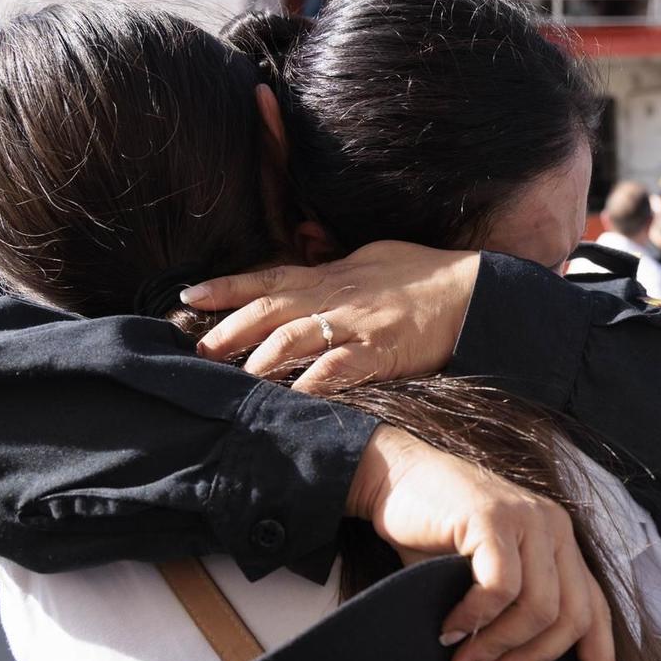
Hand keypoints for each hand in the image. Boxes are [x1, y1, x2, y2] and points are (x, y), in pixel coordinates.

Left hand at [185, 242, 482, 393]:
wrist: (470, 291)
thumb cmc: (422, 275)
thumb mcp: (370, 259)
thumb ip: (334, 268)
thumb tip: (309, 264)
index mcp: (329, 276)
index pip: (267, 277)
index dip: (226, 287)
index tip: (189, 296)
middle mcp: (333, 296)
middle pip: (268, 310)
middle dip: (229, 331)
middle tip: (197, 352)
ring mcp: (354, 323)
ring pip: (293, 338)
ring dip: (257, 360)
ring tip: (232, 380)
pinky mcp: (378, 350)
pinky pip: (336, 369)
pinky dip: (309, 385)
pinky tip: (288, 401)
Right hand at [348, 425, 615, 660]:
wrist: (393, 479)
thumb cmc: (435, 537)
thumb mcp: (486, 577)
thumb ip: (512, 612)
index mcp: (560, 545)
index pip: (597, 611)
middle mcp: (554, 529)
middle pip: (571, 618)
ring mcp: (528, 519)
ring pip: (538, 608)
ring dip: (497, 647)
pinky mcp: (495, 517)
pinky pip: (500, 587)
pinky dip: (475, 618)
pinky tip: (449, 630)